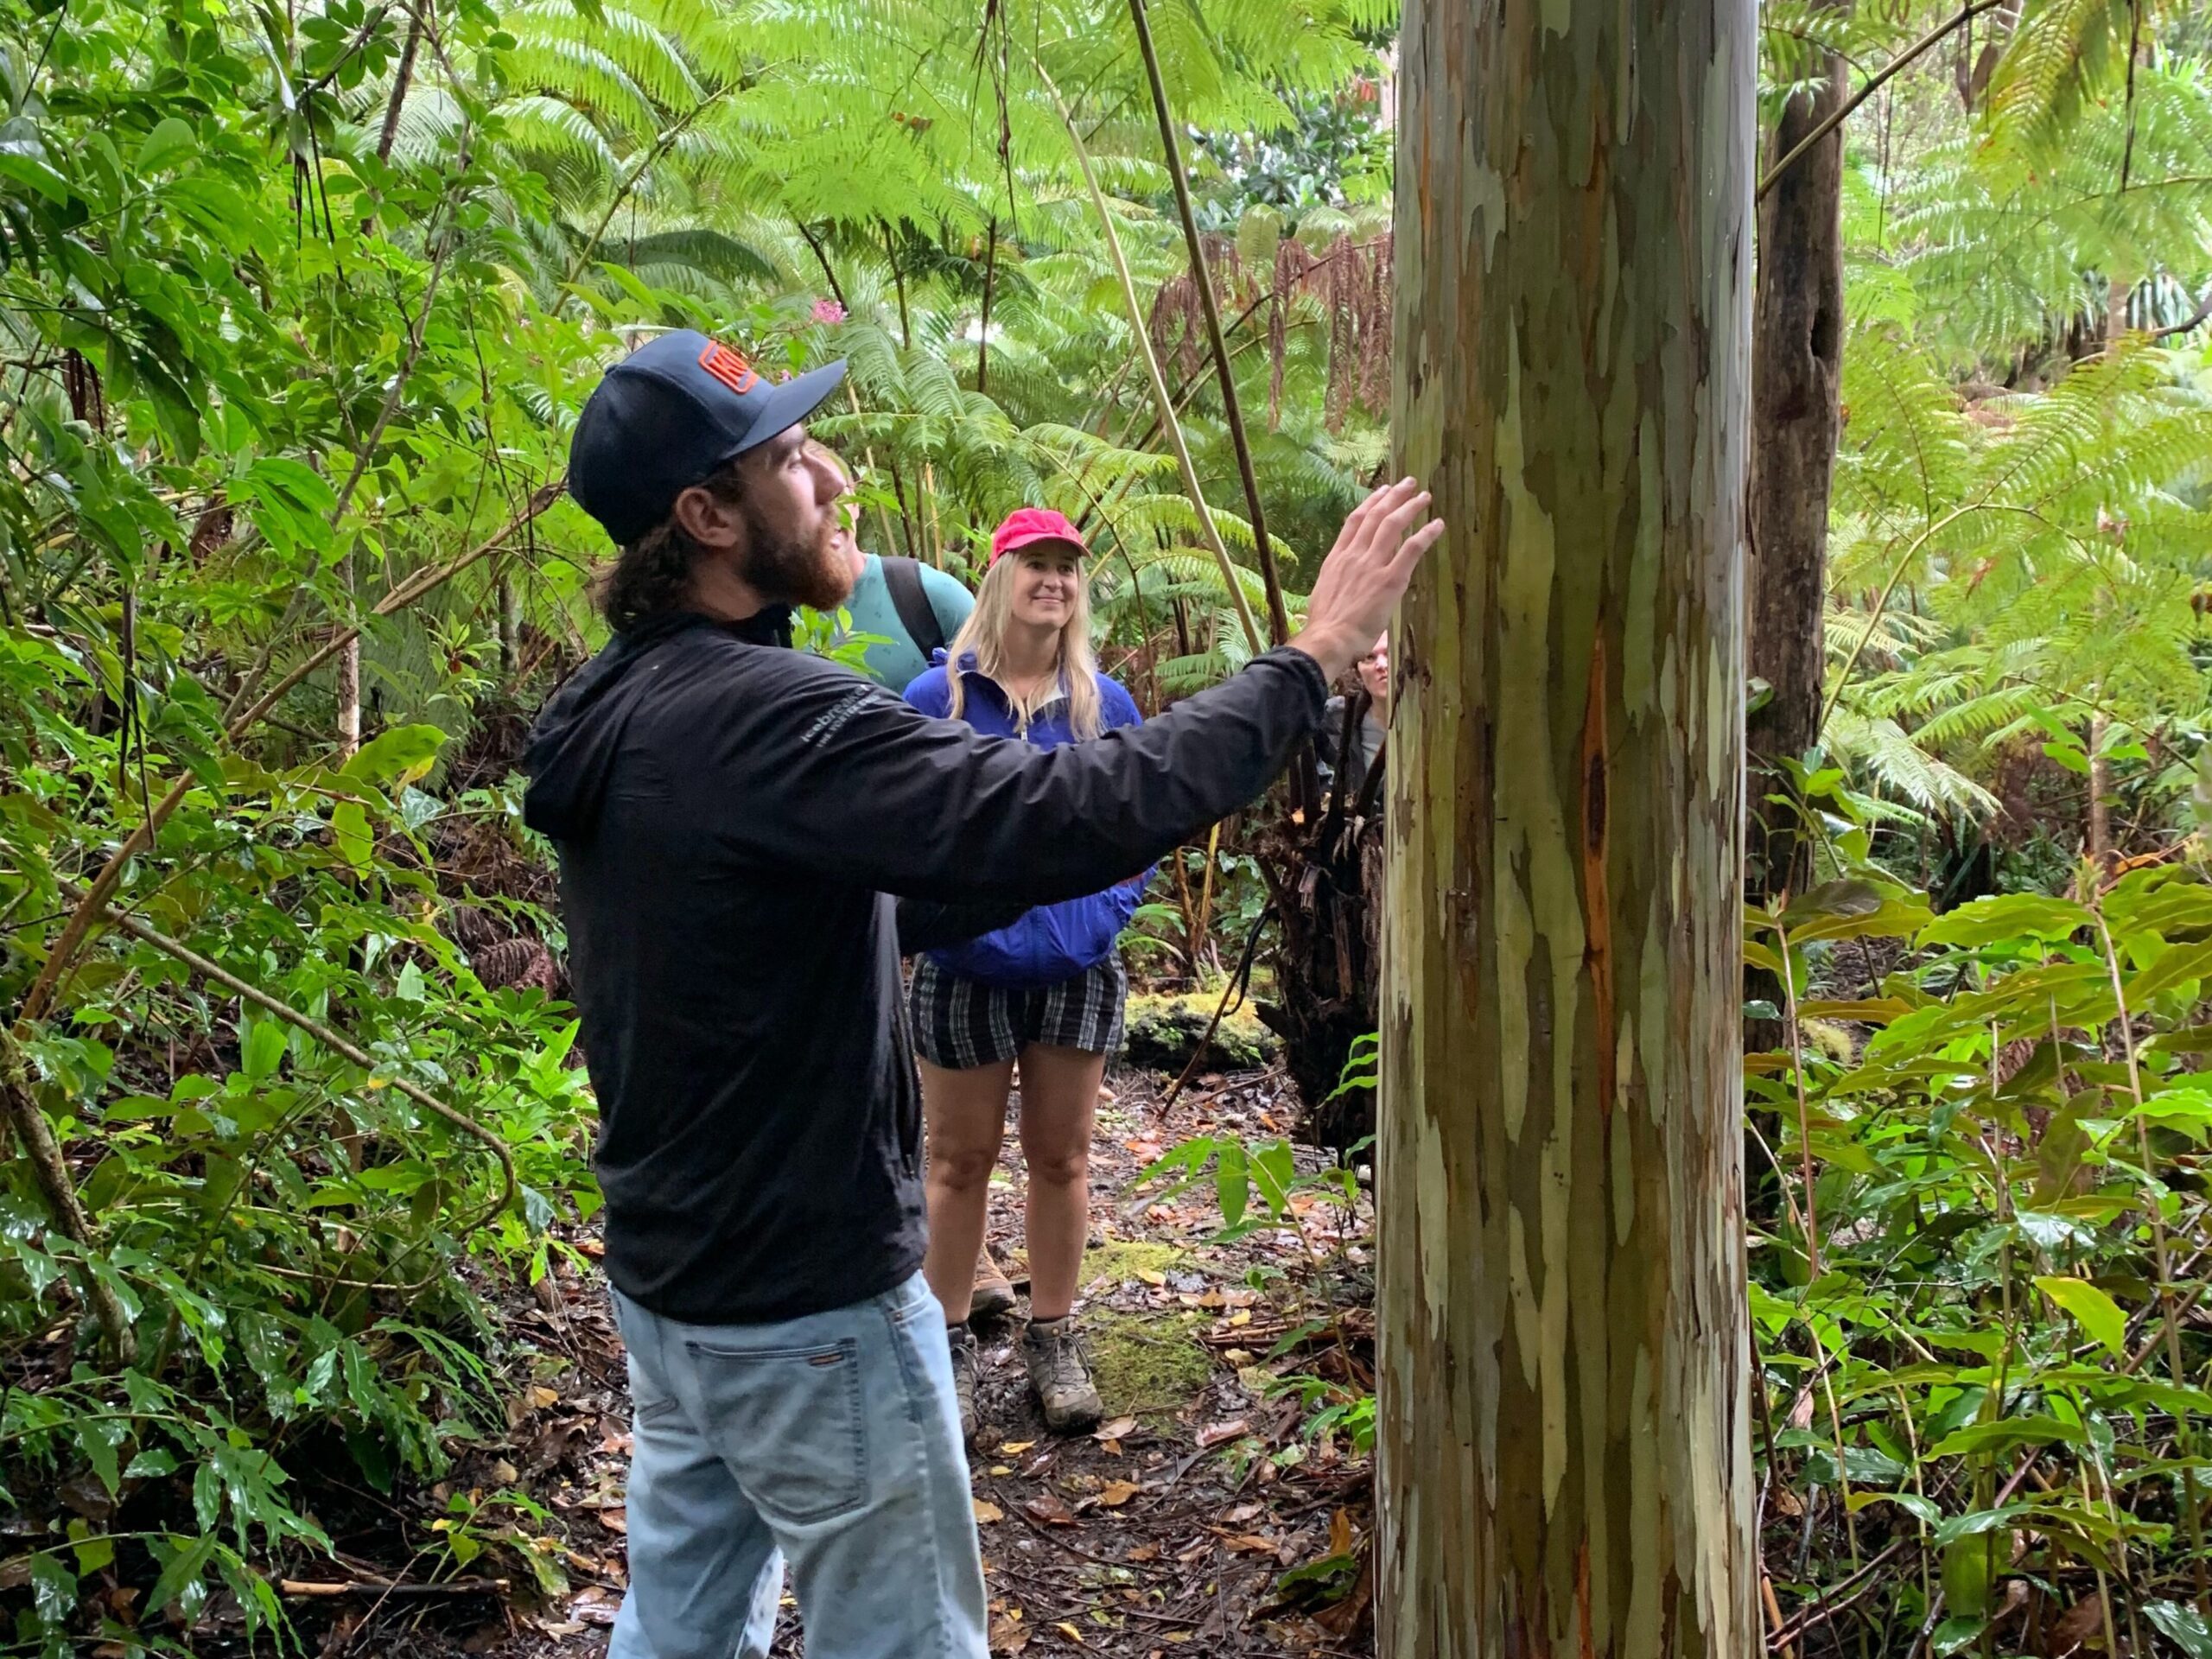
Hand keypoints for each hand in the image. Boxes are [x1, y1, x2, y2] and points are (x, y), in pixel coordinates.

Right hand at [1287, 477, 1444, 680]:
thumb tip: (1344, 584)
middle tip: (1408, 483)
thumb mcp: (1326, 594)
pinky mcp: (1390, 579)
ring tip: (1424, 497)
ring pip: (1393, 525)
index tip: (1381, 491)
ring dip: (1410, 507)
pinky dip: (1426, 534)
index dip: (1370, 503)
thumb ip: (1339, 581)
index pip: (1354, 521)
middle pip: (1375, 515)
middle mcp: (1354, 555)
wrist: (1329, 638)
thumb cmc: (1326, 626)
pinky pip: (1412, 549)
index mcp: (1337, 558)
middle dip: (1393, 496)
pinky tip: (1437, 525)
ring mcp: (1372, 565)